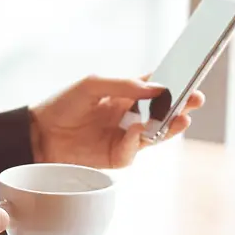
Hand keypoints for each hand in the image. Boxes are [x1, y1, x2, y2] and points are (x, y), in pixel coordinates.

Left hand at [29, 75, 204, 168]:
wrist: (39, 134)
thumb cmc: (62, 104)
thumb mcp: (92, 85)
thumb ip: (124, 85)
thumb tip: (155, 88)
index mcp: (122, 94)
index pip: (154, 87)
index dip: (173, 84)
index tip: (190, 79)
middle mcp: (127, 115)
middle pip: (161, 111)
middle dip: (180, 106)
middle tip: (195, 100)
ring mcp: (124, 136)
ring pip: (155, 133)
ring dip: (170, 126)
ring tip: (182, 118)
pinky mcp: (117, 155)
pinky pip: (134, 150)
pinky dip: (136, 141)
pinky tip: (135, 132)